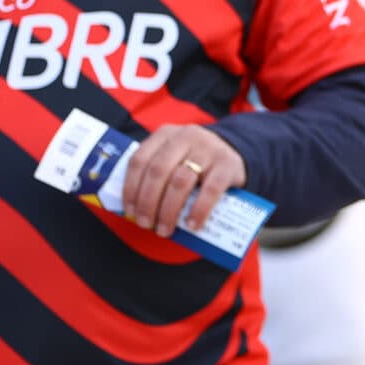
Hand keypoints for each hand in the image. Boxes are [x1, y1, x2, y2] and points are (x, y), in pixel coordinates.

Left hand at [122, 124, 245, 238]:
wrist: (233, 152)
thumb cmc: (193, 162)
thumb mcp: (173, 156)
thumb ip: (155, 174)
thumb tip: (134, 211)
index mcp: (165, 134)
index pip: (140, 160)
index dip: (131, 188)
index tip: (130, 212)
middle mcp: (185, 137)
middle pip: (158, 171)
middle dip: (148, 202)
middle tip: (146, 224)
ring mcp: (208, 149)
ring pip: (180, 181)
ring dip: (168, 210)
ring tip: (165, 229)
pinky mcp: (228, 164)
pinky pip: (210, 190)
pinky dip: (199, 210)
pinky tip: (192, 225)